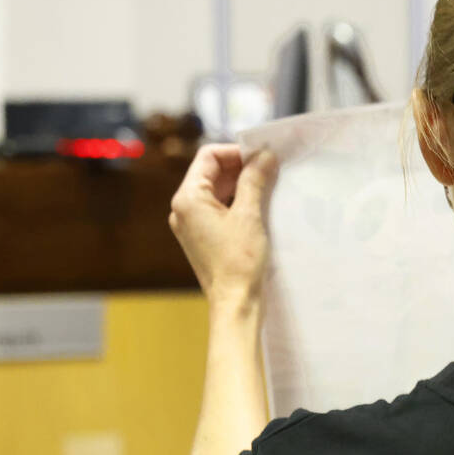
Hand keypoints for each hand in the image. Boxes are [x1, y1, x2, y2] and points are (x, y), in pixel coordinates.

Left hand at [169, 144, 278, 307]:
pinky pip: (218, 209)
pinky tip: (259, 205)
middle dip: (241, 168)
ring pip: (217, 191)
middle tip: (270, 169)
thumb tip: (264, 155)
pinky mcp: (202, 237)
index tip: (262, 157)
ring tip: (268, 187)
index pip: (209, 156)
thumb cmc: (239, 261)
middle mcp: (183, 209)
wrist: (234, 303)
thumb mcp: (249, 214)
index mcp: (188, 199)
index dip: (236, 152)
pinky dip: (237, 202)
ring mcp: (191, 224)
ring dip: (241, 185)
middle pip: (212, 172)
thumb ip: (255, 179)